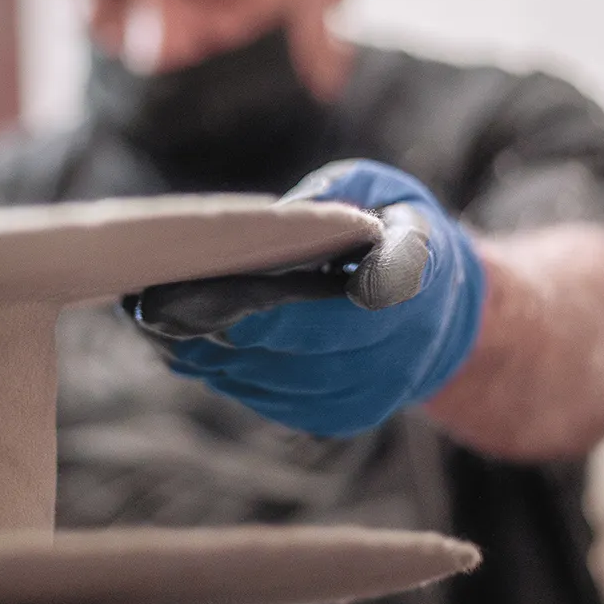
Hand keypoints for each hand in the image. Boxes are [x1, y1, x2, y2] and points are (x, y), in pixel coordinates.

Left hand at [123, 160, 486, 436]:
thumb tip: (269, 224)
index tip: (218, 303)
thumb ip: (332, 199)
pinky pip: (281, 404)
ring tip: (157, 330)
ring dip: (216, 361)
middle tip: (157, 313)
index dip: (281, 311)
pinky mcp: (351, 414)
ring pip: (284, 384)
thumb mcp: (375, 189)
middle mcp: (406, 344)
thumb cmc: (393, 227)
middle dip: (226, 334)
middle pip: (303, 352)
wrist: (446, 306)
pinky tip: (191, 354)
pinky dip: (233, 380)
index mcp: (416, 276)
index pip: (346, 302)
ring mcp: (379, 389)